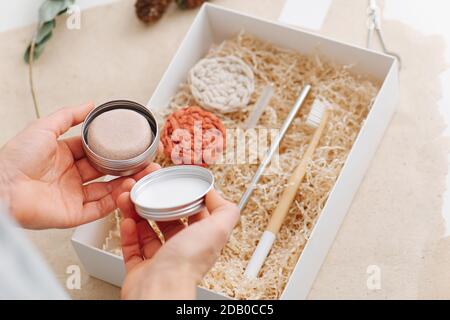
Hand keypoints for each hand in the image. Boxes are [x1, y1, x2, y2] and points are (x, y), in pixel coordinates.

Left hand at [0, 103, 154, 228]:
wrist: (2, 188)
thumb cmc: (15, 159)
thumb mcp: (43, 128)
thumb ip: (68, 115)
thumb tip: (90, 104)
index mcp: (63, 157)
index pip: (94, 152)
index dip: (112, 150)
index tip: (130, 146)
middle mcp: (70, 177)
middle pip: (105, 172)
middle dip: (126, 168)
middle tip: (145, 161)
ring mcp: (72, 196)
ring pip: (107, 190)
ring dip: (126, 183)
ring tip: (143, 174)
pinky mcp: (73, 215)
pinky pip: (99, 208)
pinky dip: (115, 200)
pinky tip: (128, 189)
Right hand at [118, 188, 239, 299]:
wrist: (159, 289)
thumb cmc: (187, 263)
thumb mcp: (217, 229)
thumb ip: (224, 210)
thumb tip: (216, 194)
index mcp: (200, 242)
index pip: (195, 217)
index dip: (185, 200)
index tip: (174, 187)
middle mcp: (181, 252)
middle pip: (168, 223)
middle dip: (156, 205)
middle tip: (146, 191)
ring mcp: (160, 262)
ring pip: (148, 233)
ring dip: (138, 214)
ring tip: (130, 200)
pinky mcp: (141, 270)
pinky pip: (133, 248)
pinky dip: (129, 233)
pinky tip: (127, 220)